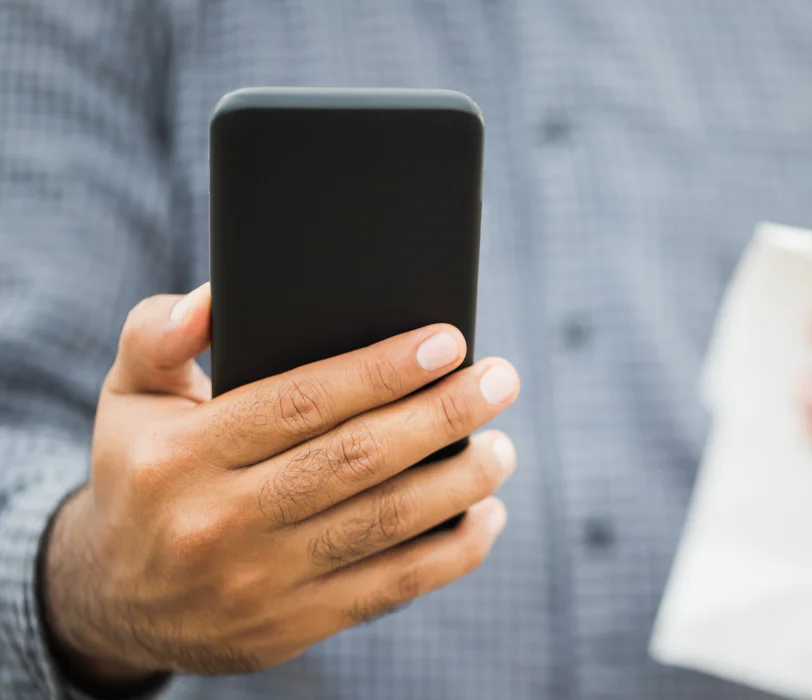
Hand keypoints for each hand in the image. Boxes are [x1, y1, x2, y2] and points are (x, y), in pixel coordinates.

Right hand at [43, 283, 518, 682]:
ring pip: (386, 524)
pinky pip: (392, 587)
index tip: (448, 341)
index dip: (382, 370)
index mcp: (182, 455)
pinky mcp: (295, 626)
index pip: (301, 402)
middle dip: (442, 415)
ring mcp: (261, 582)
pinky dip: (453, 552)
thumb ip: (159, 335)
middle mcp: (219, 522)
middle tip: (500, 381)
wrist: (117, 600)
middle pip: (357, 460)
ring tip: (502, 445)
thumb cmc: (144, 473)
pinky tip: (487, 516)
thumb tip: (215, 296)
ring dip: (461, 482)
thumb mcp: (128, 397)